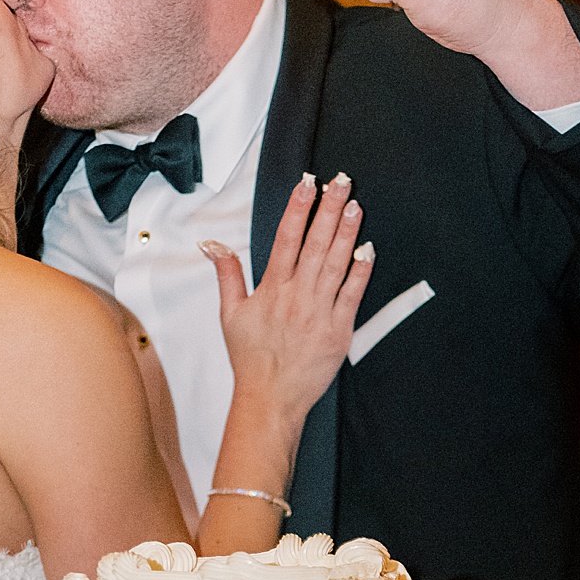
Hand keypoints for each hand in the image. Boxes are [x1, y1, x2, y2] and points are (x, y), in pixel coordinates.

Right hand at [202, 174, 374, 431]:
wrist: (271, 397)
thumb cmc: (251, 358)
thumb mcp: (230, 314)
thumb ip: (226, 274)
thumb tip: (212, 244)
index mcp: (272, 289)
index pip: (286, 239)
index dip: (298, 209)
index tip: (307, 184)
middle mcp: (297, 296)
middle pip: (315, 244)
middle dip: (328, 209)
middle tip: (341, 181)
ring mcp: (319, 313)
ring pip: (336, 264)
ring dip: (347, 232)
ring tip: (355, 205)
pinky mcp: (339, 331)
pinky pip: (352, 295)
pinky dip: (361, 272)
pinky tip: (367, 249)